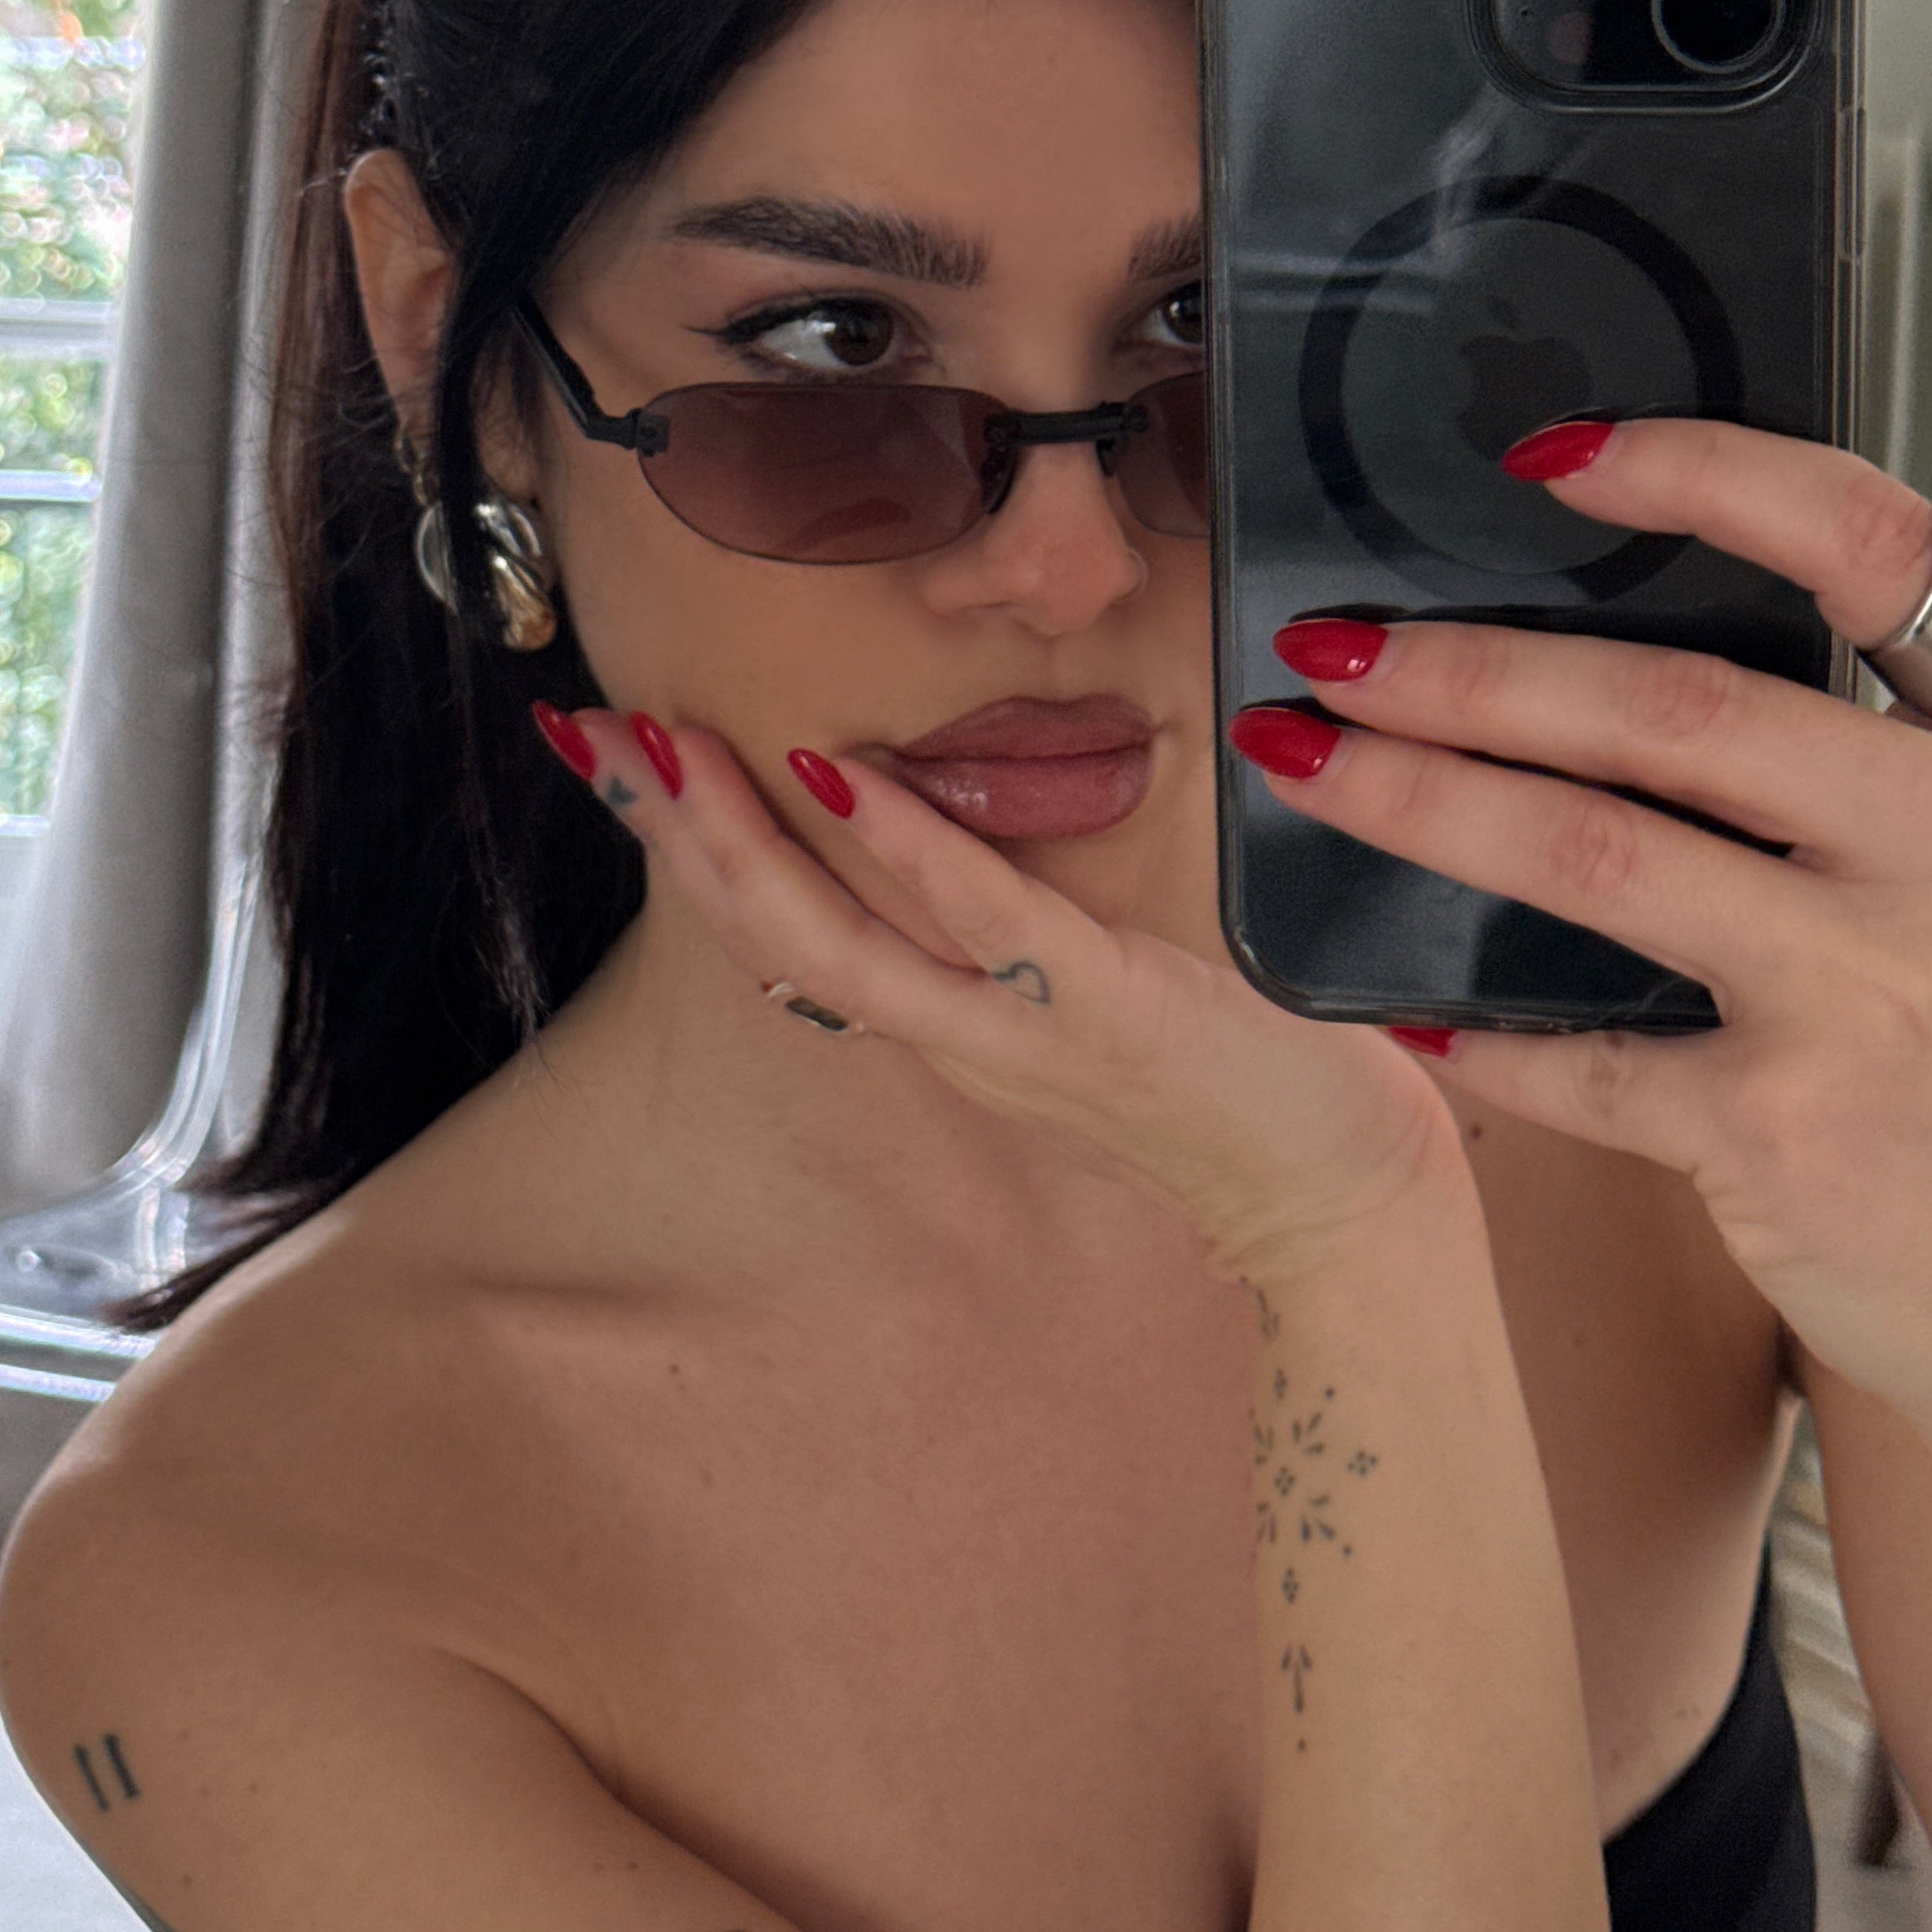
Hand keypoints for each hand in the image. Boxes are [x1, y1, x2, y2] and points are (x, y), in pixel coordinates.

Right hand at [557, 709, 1465, 1289]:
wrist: (1346, 1199)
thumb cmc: (1235, 1073)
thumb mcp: (1087, 993)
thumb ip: (1008, 928)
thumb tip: (943, 813)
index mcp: (953, 1022)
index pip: (783, 934)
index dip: (690, 849)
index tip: (616, 758)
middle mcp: (961, 1035)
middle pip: (771, 938)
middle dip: (671, 833)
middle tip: (585, 732)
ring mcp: (1023, 1031)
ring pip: (839, 941)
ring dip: (740, 840)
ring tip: (665, 746)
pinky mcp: (1107, 1008)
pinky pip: (988, 922)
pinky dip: (911, 846)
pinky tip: (845, 772)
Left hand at [1239, 419, 1931, 1481]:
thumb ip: (1896, 750)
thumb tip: (1651, 642)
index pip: (1870, 542)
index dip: (1700, 472)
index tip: (1553, 455)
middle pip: (1670, 705)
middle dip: (1467, 665)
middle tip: (1335, 647)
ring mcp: (1880, 996)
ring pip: (1589, 851)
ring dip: (1416, 797)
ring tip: (1304, 762)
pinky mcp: (1790, 1133)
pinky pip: (1577, 1055)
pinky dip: (1470, 1026)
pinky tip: (1387, 1000)